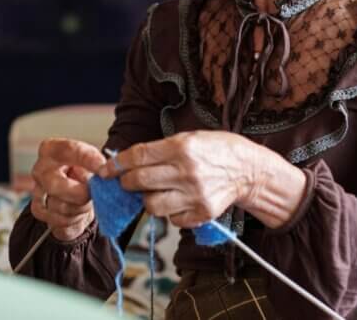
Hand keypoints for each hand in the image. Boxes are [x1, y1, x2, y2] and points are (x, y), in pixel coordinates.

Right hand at [30, 138, 105, 241]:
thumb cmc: (82, 172)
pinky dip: (74, 219)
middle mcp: (40, 169)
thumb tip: (104, 171)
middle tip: (94, 193)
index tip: (104, 170)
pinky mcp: (38, 210)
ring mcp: (37, 191)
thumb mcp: (91, 161)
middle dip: (80, 193)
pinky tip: (77, 210)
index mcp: (51, 149)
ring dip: (81, 207)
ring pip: (61, 206)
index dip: (88, 161)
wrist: (73, 191)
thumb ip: (97, 164)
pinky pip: (60, 220)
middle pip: (56, 185)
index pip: (68, 151)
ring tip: (86, 200)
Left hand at [97, 131, 257, 228]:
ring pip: (151, 205)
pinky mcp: (201, 214)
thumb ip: (161, 149)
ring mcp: (194, 195)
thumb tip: (129, 159)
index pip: (138, 156)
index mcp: (182, 147)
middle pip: (139, 182)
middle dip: (127, 182)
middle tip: (128, 181)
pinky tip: (177, 200)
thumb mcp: (190, 137)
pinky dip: (169, 212)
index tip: (107, 170)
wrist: (249, 170)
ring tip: (156, 191)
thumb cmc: (218, 150)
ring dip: (147, 199)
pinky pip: (172, 219)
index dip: (117, 164)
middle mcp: (186, 172)